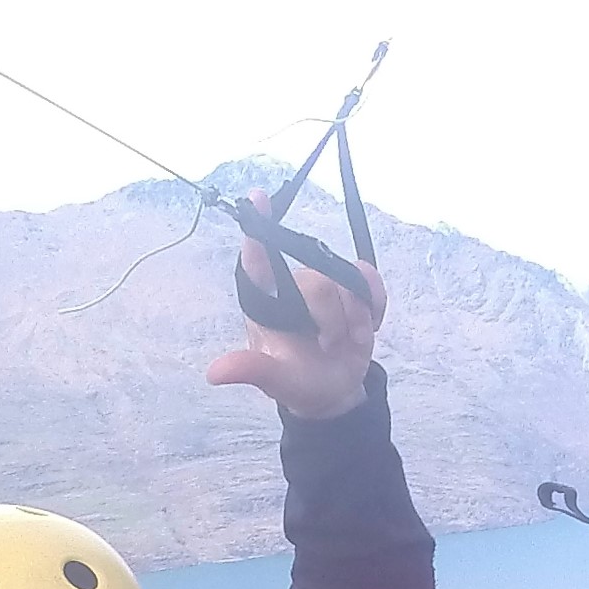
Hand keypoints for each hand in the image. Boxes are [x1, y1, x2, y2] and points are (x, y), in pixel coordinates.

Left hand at [205, 239, 384, 420]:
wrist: (333, 392)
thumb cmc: (297, 382)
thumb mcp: (274, 381)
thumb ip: (251, 370)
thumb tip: (214, 374)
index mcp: (267, 303)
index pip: (257, 261)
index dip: (257, 228)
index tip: (258, 197)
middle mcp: (293, 287)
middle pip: (317, 281)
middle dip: (331, 318)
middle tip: (329, 345)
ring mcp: (324, 286)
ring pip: (346, 282)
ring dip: (355, 318)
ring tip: (348, 343)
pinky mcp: (352, 289)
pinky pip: (368, 280)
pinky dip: (374, 305)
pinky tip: (367, 326)